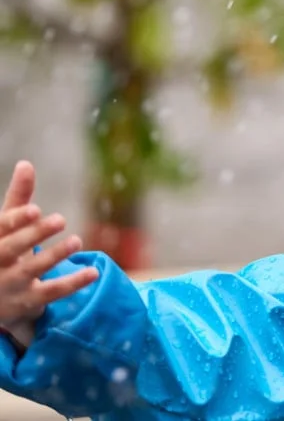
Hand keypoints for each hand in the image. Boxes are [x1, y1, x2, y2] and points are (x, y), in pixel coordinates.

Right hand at [0, 161, 97, 333]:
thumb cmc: (2, 251)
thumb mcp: (6, 227)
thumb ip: (17, 199)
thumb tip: (26, 164)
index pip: (1, 228)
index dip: (17, 219)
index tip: (35, 209)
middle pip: (11, 248)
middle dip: (34, 234)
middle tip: (61, 219)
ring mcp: (11, 284)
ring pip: (31, 270)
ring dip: (54, 255)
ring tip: (76, 240)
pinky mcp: (28, 301)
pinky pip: (51, 292)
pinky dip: (72, 283)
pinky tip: (93, 272)